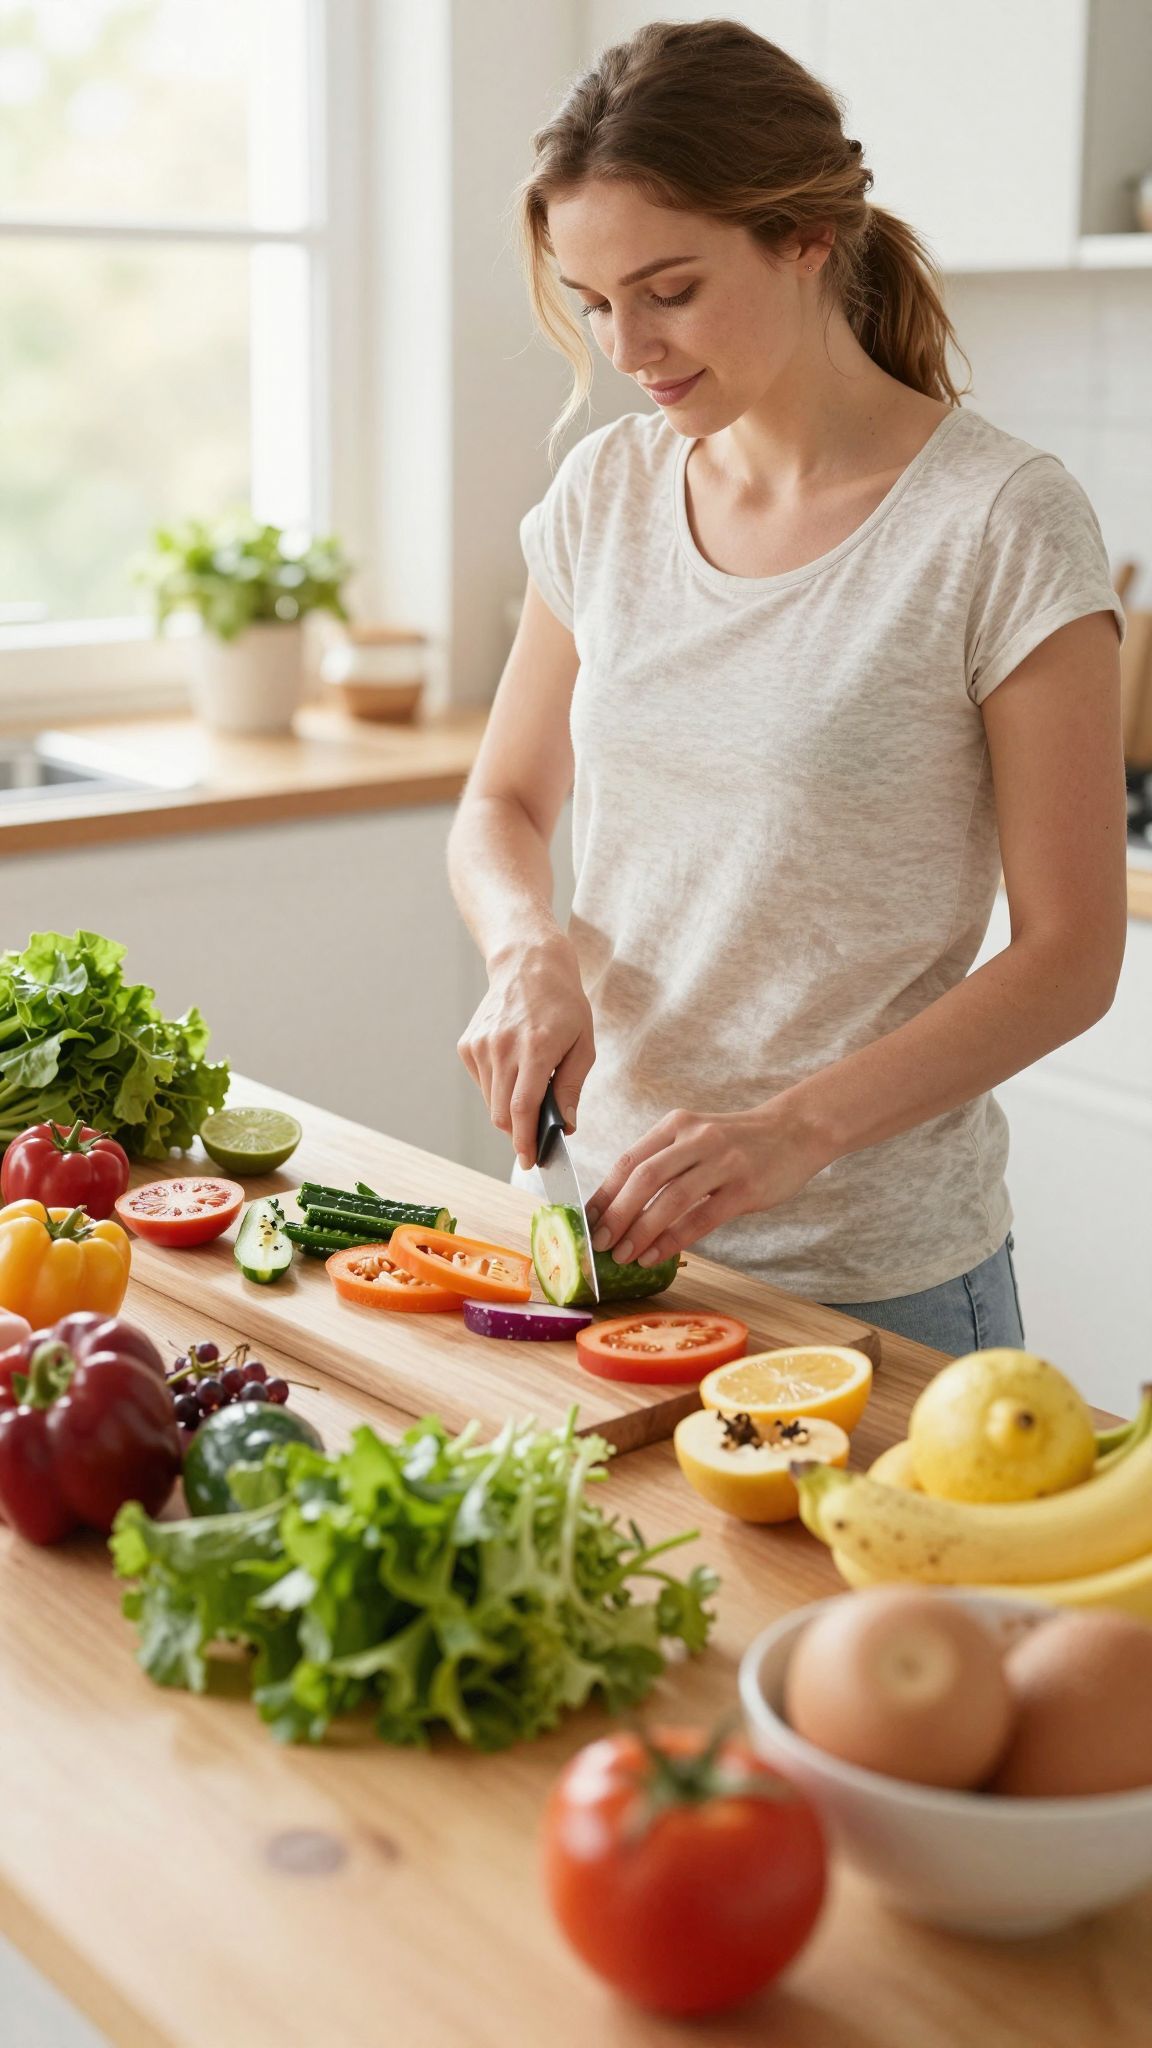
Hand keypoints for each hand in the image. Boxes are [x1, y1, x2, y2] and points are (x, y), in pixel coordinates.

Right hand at [457, 935, 594, 1167]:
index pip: (522, 1109)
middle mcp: (502, 1048)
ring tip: (529, 1092)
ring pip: (490, 1102)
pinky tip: (514, 1071)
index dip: (525, 1141)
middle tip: (535, 1140)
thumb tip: (565, 1127)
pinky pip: (482, 1084)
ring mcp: (480, 1046)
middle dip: (518, 1135)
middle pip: (502, 1113)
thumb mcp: (582, 1044)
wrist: (527, 964)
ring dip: (509, 1111)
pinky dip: (497, 1090)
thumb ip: (571, 1088)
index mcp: (535, 1048)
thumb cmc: (563, 1004)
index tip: (530, 1162)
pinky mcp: (468, 1045)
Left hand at [585, 1100, 828, 1266]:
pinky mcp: (744, 1188)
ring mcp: (722, 1162)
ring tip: (624, 1256)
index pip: (629, 1160)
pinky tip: (656, 1255)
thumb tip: (621, 1207)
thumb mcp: (697, 1137)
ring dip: (641, 1231)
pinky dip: (673, 1240)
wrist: (796, 1131)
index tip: (587, 1222)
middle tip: (600, 1244)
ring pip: (670, 1200)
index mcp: (677, 1125)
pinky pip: (700, 1218)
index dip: (604, 1194)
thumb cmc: (739, 1142)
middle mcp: (696, 1139)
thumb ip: (665, 1162)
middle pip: (643, 1178)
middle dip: (616, 1215)